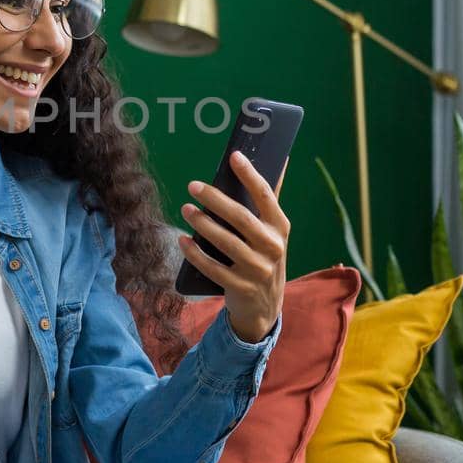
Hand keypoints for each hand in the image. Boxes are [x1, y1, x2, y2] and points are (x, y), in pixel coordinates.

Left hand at [177, 152, 290, 342]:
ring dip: (202, 224)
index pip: (266, 196)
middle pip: (241, 218)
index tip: (233, 156)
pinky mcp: (240, 287)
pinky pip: (212, 267)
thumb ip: (269, 201)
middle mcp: (272, 247)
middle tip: (193, 186)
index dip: (250, 175)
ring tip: (186, 209)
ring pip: (225, 242)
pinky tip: (182, 240)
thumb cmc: (264, 258)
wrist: (265, 307)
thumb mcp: (272, 233)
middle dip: (215, 199)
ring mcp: (257, 269)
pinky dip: (195, 254)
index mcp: (280, 228)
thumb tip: (279, 161)